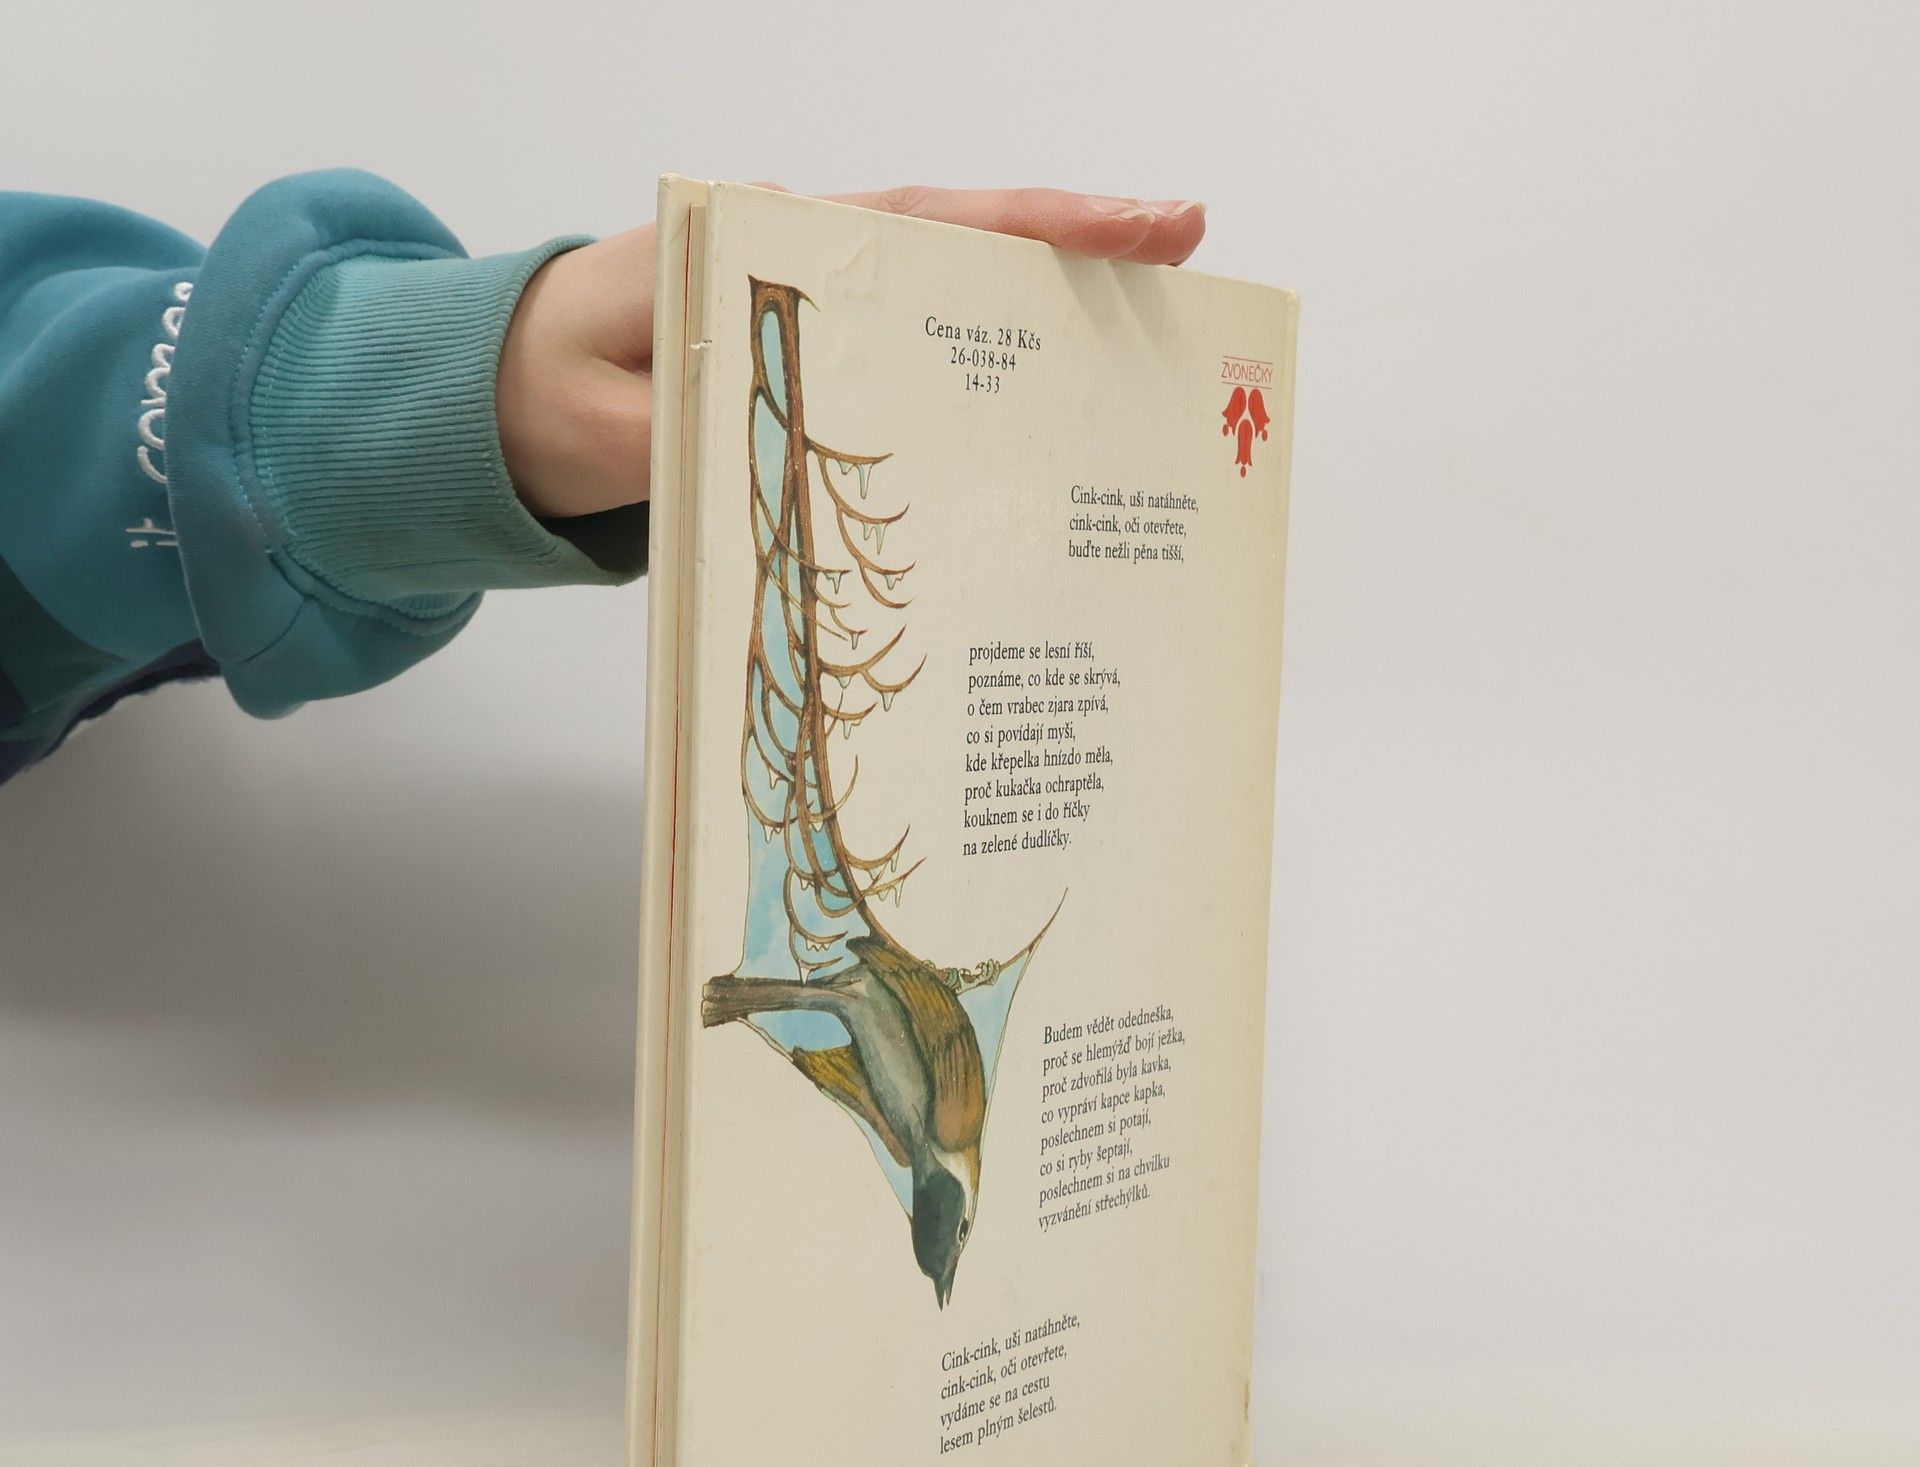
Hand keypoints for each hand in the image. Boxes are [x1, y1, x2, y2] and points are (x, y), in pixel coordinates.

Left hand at [495, 187, 1205, 521]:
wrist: (494, 400)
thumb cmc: (540, 391)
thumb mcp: (599, 421)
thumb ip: (681, 433)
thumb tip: (769, 434)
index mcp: (762, 248)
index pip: (920, 223)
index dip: (1033, 225)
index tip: (1140, 221)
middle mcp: (803, 268)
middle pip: (960, 248)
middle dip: (1074, 253)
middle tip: (1188, 257)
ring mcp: (814, 319)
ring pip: (947, 306)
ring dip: (1040, 319)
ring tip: (1145, 337)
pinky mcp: (812, 373)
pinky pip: (912, 368)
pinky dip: (979, 381)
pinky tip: (1040, 412)